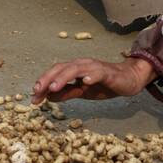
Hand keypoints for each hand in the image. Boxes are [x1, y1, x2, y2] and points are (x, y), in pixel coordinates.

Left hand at [31, 55, 154, 104]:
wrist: (128, 80)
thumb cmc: (104, 85)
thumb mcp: (82, 92)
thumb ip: (67, 93)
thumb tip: (49, 96)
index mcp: (74, 69)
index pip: (55, 73)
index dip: (43, 83)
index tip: (34, 97)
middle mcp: (82, 65)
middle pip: (62, 68)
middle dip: (48, 79)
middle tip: (38, 90)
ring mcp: (94, 67)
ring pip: (76, 69)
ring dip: (63, 77)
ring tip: (53, 87)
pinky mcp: (108, 73)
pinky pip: (98, 73)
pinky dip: (91, 76)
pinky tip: (85, 82)